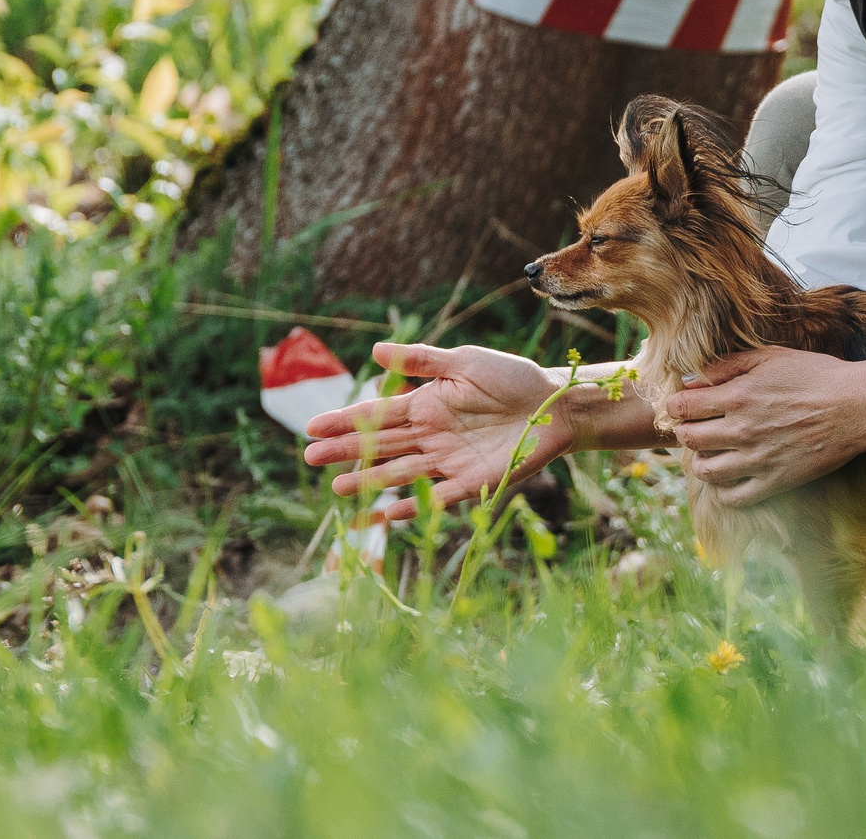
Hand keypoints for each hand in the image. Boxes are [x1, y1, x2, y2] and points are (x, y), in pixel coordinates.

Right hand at [299, 342, 573, 522]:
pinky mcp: (472, 482)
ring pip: (400, 473)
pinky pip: (437, 497)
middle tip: (310, 460)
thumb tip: (373, 351)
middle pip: (380, 446)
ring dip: (369, 483)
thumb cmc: (511, 378)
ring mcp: (448, 461)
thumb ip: (422, 360)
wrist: (555, 404)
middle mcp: (431, 435)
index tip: (311, 428)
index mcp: (426, 405)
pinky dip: (413, 506)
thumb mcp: (464, 361)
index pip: (377, 414)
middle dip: (345, 453)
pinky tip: (387, 513)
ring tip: (337, 490)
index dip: (344, 422)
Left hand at [661, 348, 865, 508]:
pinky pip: (733, 497)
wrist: (857, 406)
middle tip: (696, 427)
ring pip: (705, 471)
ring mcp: (758, 459)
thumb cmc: (815, 375)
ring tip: (711, 452)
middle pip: (688, 439)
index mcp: (737, 396)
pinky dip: (724, 489)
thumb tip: (693, 379)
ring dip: (701, 461)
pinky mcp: (775, 482)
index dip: (675, 405)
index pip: (681, 407)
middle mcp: (742, 430)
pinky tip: (732, 474)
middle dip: (685, 431)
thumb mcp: (770, 356)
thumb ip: (727, 365)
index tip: (683, 405)